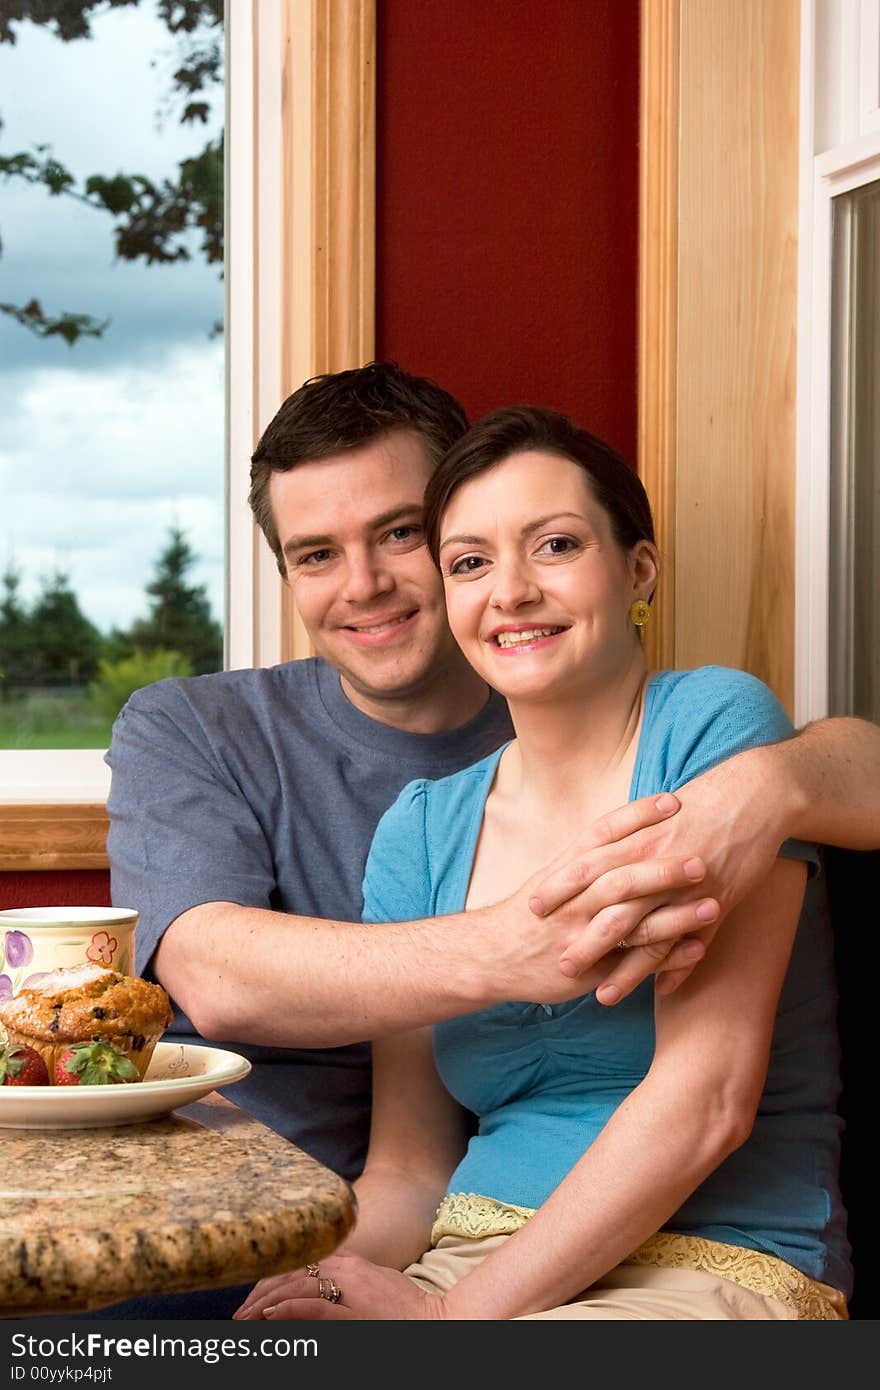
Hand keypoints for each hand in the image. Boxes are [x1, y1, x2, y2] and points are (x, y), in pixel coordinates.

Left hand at [232, 1250, 444, 1321]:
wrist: (437, 1321)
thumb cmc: (406, 1309)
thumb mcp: (373, 1284)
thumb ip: (345, 1280)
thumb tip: (314, 1287)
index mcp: (350, 1263)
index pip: (300, 1264)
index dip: (272, 1279)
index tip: (253, 1297)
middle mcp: (347, 1270)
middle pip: (293, 1272)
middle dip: (262, 1292)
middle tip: (241, 1313)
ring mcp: (351, 1291)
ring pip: (297, 1287)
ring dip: (266, 1303)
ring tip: (246, 1317)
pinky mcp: (355, 1315)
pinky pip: (314, 1308)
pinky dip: (289, 1309)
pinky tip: (270, 1316)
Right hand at [484, 793, 717, 1008]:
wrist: (490, 956)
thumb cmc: (528, 914)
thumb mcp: (552, 877)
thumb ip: (588, 857)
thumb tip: (627, 832)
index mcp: (566, 870)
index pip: (603, 834)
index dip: (638, 816)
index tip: (674, 801)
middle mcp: (573, 899)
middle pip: (621, 877)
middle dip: (663, 868)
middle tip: (703, 858)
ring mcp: (581, 934)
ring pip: (632, 922)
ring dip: (675, 914)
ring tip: (714, 905)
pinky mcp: (590, 967)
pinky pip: (634, 962)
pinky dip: (667, 957)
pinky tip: (698, 949)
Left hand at [530, 746, 785, 1000]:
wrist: (753, 794)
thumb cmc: (700, 803)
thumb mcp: (654, 817)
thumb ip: (624, 840)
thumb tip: (592, 855)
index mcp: (638, 838)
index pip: (587, 865)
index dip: (559, 887)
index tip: (531, 908)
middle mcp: (658, 864)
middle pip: (613, 906)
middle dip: (584, 938)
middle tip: (558, 963)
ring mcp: (689, 886)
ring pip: (650, 934)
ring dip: (626, 970)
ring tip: (602, 996)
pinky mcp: (719, 900)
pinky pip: (696, 942)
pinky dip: (679, 967)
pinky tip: (662, 991)